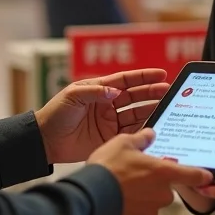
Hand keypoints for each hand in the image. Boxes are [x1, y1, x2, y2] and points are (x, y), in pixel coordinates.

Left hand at [34, 68, 168, 163]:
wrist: (45, 140)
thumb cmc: (56, 113)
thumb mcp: (74, 96)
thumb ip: (96, 91)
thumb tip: (116, 92)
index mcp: (100, 89)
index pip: (126, 80)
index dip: (144, 77)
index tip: (161, 74)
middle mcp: (109, 104)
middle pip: (136, 96)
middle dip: (152, 93)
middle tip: (168, 91)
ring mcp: (111, 122)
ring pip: (137, 114)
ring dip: (151, 110)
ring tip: (167, 107)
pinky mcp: (110, 139)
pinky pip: (131, 133)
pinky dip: (143, 130)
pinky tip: (154, 126)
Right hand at [88, 128, 212, 214]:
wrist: (91, 195)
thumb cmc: (108, 168)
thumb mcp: (123, 143)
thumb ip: (141, 139)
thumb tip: (150, 134)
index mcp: (164, 172)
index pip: (193, 175)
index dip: (202, 174)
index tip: (207, 175)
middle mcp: (162, 192)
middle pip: (167, 186)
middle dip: (156, 181)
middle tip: (138, 173)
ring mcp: (151, 209)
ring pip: (153, 199)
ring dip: (144, 193)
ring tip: (124, 185)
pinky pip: (142, 210)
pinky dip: (134, 204)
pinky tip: (121, 196)